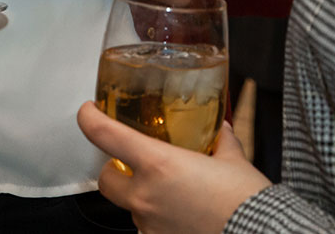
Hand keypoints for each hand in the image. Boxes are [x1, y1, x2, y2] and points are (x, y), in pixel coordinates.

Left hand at [76, 102, 269, 233]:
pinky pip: (149, 227)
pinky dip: (159, 217)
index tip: (88, 111)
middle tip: (130, 161)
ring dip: (141, 196)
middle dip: (112, 169)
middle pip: (105, 179)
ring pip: (129, 206)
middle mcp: (145, 196)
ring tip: (170, 192)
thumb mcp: (233, 159)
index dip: (89, 119)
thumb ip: (220, 140)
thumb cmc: (246, 199)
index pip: (106, 136)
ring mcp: (149, 225)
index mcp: (158, 164)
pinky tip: (182, 213)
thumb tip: (219, 129)